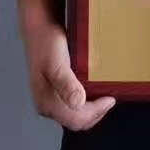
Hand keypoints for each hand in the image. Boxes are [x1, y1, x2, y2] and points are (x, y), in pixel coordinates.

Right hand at [23, 17, 114, 131]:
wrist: (38, 28)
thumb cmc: (47, 43)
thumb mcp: (56, 62)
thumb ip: (66, 83)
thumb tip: (78, 102)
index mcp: (47, 102)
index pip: (76, 120)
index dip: (96, 112)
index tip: (110, 98)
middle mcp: (47, 105)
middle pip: (76, 121)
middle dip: (95, 113)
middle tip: (110, 97)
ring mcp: (50, 100)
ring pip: (75, 115)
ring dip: (92, 108)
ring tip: (104, 94)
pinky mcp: (54, 92)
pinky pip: (73, 105)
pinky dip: (86, 102)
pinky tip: (93, 90)